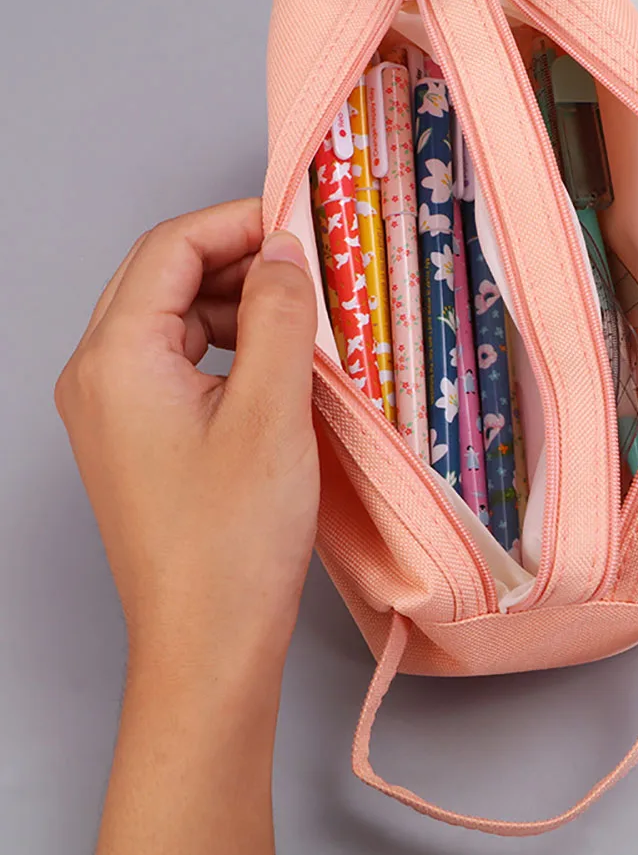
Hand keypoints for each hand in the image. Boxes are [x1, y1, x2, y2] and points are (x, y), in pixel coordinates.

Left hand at [56, 199, 318, 854]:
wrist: (208, 644)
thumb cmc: (235, 541)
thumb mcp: (273, 412)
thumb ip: (280, 316)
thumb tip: (285, 250)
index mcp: (116, 358)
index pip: (170, 248)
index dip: (239, 223)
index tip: (303, 227)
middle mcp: (98, 375)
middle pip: (164, 277)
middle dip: (237, 262)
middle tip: (310, 271)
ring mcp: (113, 410)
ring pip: (173, 319)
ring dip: (237, 306)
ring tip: (303, 322)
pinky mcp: (138, 438)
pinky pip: (180, 362)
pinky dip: (229, 348)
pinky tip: (278, 366)